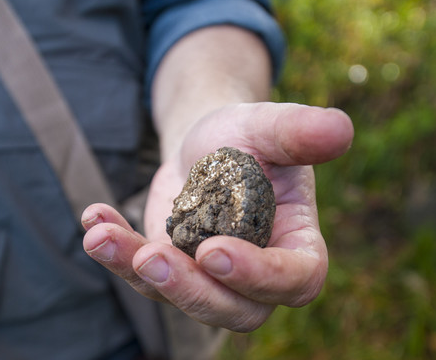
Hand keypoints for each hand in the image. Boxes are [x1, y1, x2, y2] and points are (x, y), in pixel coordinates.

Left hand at [82, 102, 353, 331]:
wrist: (207, 140)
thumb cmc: (247, 135)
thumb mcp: (268, 126)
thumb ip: (299, 131)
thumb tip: (340, 129)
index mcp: (296, 246)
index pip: (294, 280)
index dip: (259, 277)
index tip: (216, 251)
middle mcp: (256, 274)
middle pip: (234, 310)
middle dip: (190, 289)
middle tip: (152, 256)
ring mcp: (208, 277)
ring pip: (179, 297)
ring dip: (138, 272)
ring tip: (103, 237)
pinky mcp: (169, 266)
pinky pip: (141, 272)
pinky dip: (115, 250)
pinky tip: (94, 220)